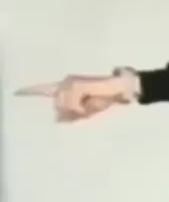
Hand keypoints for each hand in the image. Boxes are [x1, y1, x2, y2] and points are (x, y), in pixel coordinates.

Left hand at [15, 74, 133, 121]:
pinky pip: (73, 104)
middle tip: (86, 112)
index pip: (44, 89)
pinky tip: (88, 105)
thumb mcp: (86, 110)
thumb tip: (57, 119)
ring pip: (64, 106)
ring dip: (77, 111)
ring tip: (90, 107)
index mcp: (66, 87)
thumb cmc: (104, 98)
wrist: (119, 88)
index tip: (16, 93)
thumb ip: (70, 115)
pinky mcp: (77, 85)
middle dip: (70, 113)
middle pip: (57, 106)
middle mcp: (65, 82)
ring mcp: (70, 82)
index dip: (30, 91)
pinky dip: (81, 108)